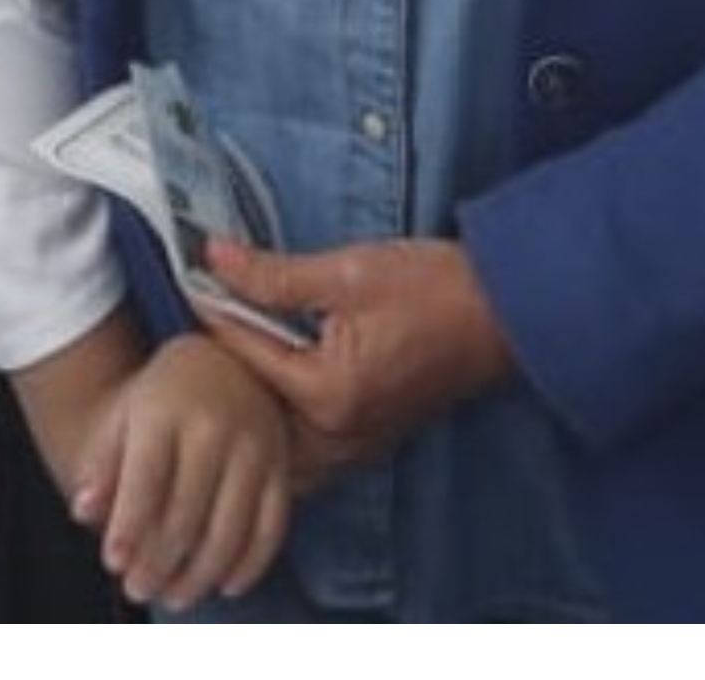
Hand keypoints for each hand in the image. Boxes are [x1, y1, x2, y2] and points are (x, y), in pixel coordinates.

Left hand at [72, 334, 292, 611]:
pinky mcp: (283, 462)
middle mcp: (219, 424)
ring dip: (201, 572)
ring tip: (174, 596)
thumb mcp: (122, 419)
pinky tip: (226, 585)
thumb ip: (101, 466)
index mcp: (169, 409)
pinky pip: (273, 522)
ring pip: (232, 525)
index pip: (148, 477)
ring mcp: (257, 443)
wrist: (220, 362)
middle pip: (188, 510)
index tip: (113, 563)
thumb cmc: (160, 402)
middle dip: (159, 561)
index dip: (130, 525)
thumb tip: (84, 511)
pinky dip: (252, 561)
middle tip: (138, 589)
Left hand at [197, 235, 514, 492]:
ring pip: (276, 436)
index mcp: (326, 395)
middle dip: (229, 369)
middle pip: (252, 412)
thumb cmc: (440, 287)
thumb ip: (277, 273)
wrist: (510, 309)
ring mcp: (353, 445)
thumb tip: (214, 259)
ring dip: (257, 397)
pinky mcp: (369, 440)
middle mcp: (334, 436)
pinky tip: (282, 380)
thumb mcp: (354, 270)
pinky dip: (286, 414)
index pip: (244, 356)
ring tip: (242, 354)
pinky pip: (306, 442)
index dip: (216, 313)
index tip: (194, 284)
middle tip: (213, 322)